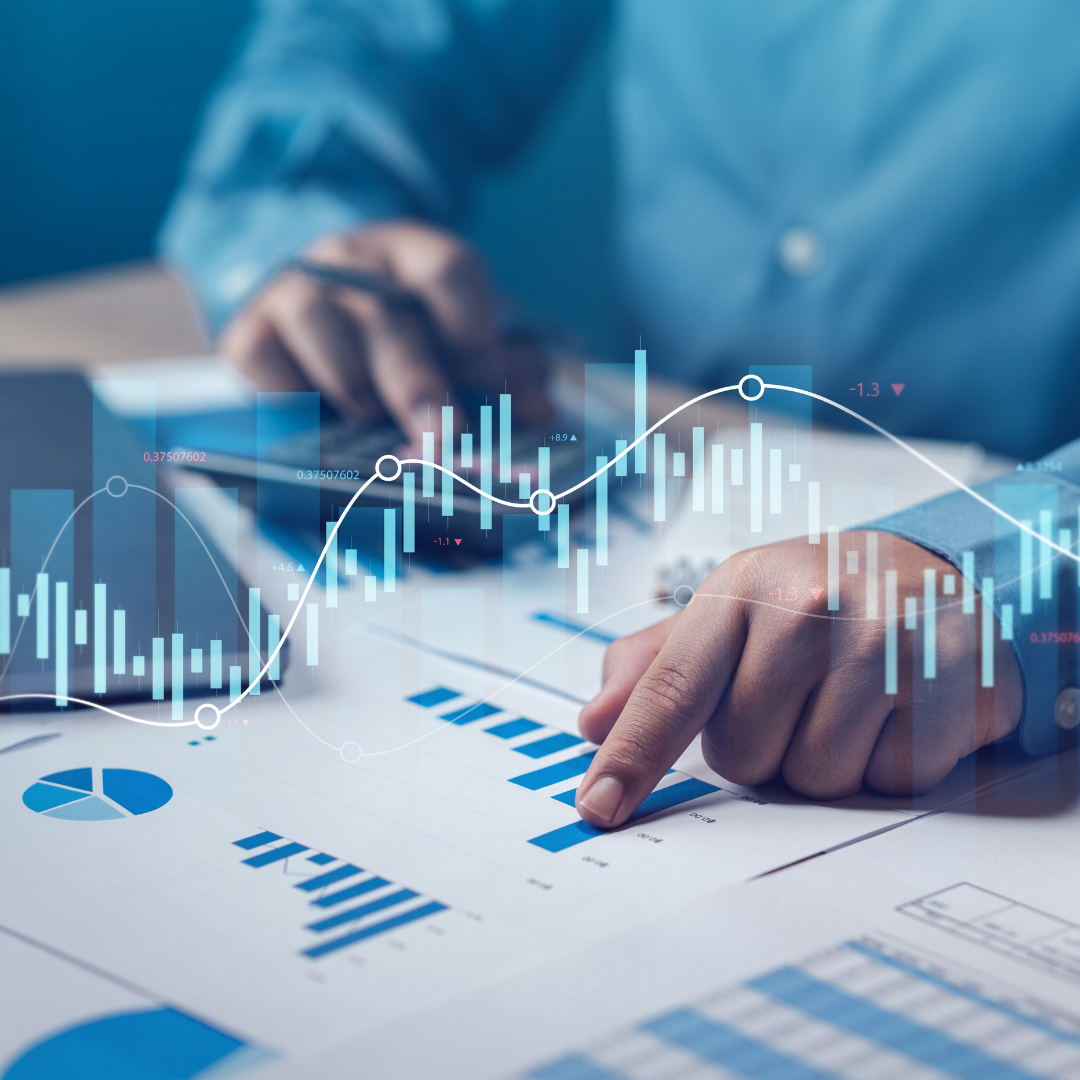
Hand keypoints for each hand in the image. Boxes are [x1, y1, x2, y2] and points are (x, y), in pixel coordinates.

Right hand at [220, 220, 551, 442]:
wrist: (318, 320)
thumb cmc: (404, 338)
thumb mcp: (456, 342)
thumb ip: (502, 371)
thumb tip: (542, 412)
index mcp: (415, 254)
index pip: (448, 271)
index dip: (471, 324)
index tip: (487, 375)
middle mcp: (351, 261)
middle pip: (386, 313)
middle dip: (416, 381)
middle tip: (442, 435)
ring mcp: (294, 291)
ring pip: (317, 324)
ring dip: (351, 383)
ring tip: (371, 422)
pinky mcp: (249, 332)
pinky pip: (260, 361)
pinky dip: (286, 397)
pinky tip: (313, 422)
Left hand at [575, 534, 1022, 825]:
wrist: (936, 575)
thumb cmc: (816, 603)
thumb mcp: (731, 612)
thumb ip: (657, 665)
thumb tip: (593, 722)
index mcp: (743, 586)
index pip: (673, 687)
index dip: (633, 754)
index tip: (599, 806)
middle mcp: (811, 606)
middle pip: (744, 756)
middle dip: (762, 747)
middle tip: (796, 698)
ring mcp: (886, 642)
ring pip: (817, 779)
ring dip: (825, 761)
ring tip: (847, 702)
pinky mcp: (952, 681)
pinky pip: (891, 782)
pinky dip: (888, 764)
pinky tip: (897, 711)